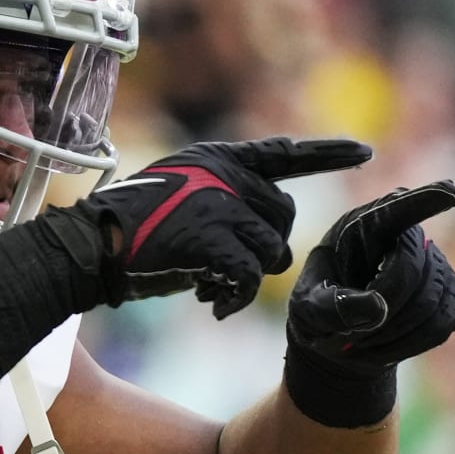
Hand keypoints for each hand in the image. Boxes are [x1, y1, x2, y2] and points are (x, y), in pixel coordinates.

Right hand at [63, 137, 374, 317]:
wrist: (90, 246)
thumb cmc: (130, 230)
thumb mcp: (182, 196)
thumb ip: (223, 200)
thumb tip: (265, 234)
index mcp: (218, 159)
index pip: (283, 153)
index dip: (327, 154)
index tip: (364, 152)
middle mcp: (224, 175)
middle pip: (283, 219)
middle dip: (265, 251)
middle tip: (227, 273)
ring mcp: (219, 204)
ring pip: (272, 252)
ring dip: (246, 279)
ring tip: (211, 287)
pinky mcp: (212, 239)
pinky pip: (250, 276)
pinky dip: (234, 296)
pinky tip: (212, 301)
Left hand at [282, 181, 454, 427]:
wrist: (338, 333)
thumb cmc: (318, 311)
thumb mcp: (308, 309)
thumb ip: (333, 307)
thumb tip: (378, 308)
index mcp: (362, 226)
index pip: (395, 210)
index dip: (423, 201)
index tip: (449, 193)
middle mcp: (404, 236)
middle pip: (413, 270)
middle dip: (384, 308)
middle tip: (353, 333)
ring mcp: (433, 262)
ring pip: (432, 300)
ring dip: (397, 331)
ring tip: (364, 340)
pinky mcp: (449, 291)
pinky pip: (445, 320)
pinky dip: (414, 341)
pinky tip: (388, 344)